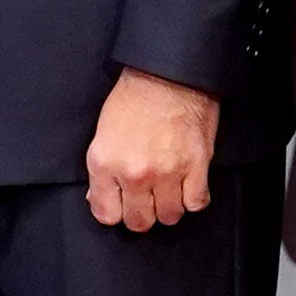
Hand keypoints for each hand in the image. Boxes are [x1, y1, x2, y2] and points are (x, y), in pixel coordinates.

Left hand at [85, 69, 218, 234]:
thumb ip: (102, 170)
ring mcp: (166, 172)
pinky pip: (196, 202)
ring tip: (168, 190)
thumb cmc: (134, 97)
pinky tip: (188, 186)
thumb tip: (99, 197)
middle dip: (142, 214)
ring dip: (169, 207)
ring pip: (169, 217)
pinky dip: (193, 198)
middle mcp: (134, 173)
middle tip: (147, 200)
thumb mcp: (103, 132)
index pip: (106, 215)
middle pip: (139, 222)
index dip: (115, 211)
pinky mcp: (195, 166)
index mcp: (105, 163)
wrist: (167, 74)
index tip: (122, 204)